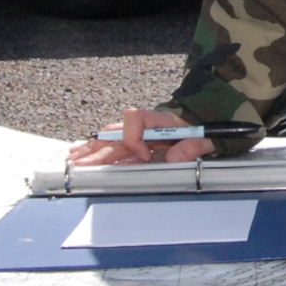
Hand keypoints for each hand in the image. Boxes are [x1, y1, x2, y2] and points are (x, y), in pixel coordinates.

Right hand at [66, 108, 213, 165]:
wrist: (213, 119)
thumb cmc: (209, 127)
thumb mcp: (209, 137)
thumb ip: (193, 146)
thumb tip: (174, 158)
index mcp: (162, 120)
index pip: (137, 120)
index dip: (135, 138)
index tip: (144, 156)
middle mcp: (147, 126)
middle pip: (116, 135)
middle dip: (97, 151)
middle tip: (79, 165)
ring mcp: (141, 135)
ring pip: (110, 140)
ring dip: (92, 150)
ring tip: (73, 161)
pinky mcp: (140, 144)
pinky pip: (115, 146)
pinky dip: (98, 150)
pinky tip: (82, 155)